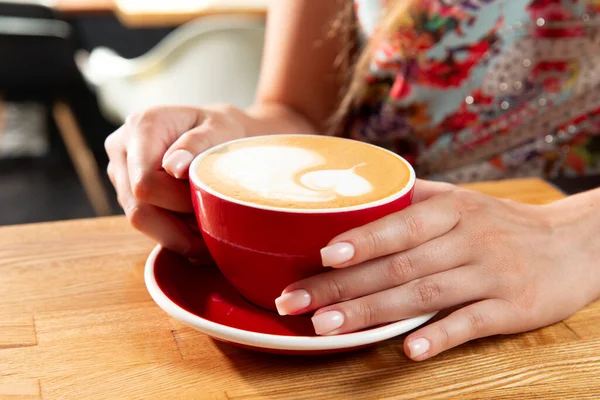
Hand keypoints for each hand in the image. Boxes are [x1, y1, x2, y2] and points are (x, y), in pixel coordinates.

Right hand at [105, 104, 246, 255]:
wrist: (217, 132)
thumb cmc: (222, 130)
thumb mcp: (220, 129)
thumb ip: (197, 144)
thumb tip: (173, 168)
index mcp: (142, 126)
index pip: (146, 183)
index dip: (179, 202)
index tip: (211, 203)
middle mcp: (122, 147)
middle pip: (138, 208)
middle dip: (179, 227)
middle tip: (214, 228)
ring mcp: (119, 170)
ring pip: (140, 220)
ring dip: (177, 232)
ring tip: (207, 225)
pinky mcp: (125, 189)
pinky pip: (145, 220)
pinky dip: (172, 229)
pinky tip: (195, 222)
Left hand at [275, 180, 599, 359]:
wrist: (574, 244)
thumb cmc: (502, 223)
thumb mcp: (464, 201)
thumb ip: (415, 199)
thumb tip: (360, 196)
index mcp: (452, 210)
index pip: (397, 226)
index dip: (359, 241)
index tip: (318, 256)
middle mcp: (468, 239)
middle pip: (398, 265)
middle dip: (342, 285)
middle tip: (296, 302)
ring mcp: (490, 274)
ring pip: (423, 294)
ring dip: (372, 312)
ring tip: (329, 327)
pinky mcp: (512, 307)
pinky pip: (470, 323)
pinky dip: (438, 337)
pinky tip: (407, 351)